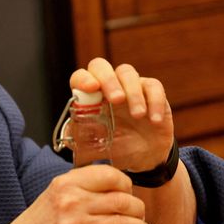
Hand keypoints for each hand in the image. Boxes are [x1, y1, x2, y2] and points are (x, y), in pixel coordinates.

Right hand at [1, 164, 148, 223]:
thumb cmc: (39, 223)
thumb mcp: (55, 194)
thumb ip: (82, 187)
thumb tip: (121, 189)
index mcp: (66, 184)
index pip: (110, 176)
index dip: (126, 185)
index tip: (129, 193)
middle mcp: (70, 203)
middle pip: (121, 201)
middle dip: (138, 210)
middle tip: (140, 216)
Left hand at [70, 57, 173, 171]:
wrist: (144, 156)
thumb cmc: (116, 147)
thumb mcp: (95, 147)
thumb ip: (80, 139)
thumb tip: (68, 135)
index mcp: (89, 97)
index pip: (81, 77)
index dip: (83, 79)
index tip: (90, 89)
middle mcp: (107, 87)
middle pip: (101, 66)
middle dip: (108, 80)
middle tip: (117, 100)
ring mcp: (130, 86)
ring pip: (128, 73)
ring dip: (133, 93)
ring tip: (138, 116)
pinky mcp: (152, 92)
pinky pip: (153, 86)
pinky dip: (154, 102)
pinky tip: (154, 120)